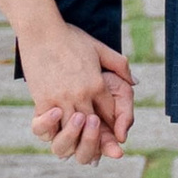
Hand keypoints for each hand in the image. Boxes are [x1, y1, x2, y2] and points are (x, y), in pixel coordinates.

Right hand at [21, 29, 133, 167]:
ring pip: (73, 130)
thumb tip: (135, 82)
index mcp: (97, 84)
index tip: (112, 132)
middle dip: (98, 137)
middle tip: (99, 147)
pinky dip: (55, 131)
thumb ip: (119, 65)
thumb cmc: (70, 37)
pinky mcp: (43, 100)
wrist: (41, 30)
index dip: (112, 124)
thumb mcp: (99, 48)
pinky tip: (57, 133)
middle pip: (93, 126)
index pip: (110, 113)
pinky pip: (50, 125)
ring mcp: (62, 99)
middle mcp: (81, 94)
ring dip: (77, 137)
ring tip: (78, 141)